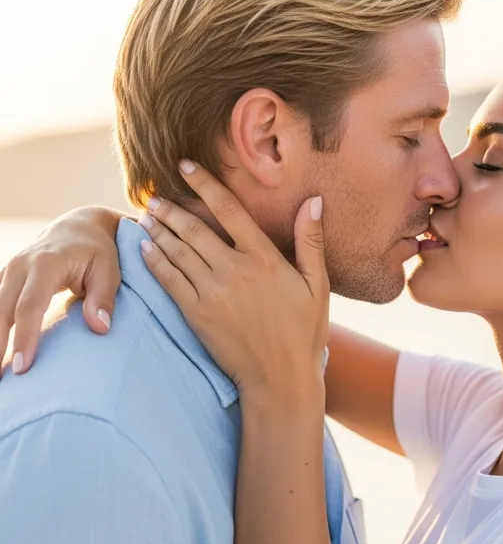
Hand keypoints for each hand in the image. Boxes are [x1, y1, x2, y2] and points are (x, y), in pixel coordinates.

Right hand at [0, 206, 123, 375]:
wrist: (81, 226)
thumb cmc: (99, 251)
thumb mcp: (110, 270)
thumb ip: (103, 297)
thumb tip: (100, 328)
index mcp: (45, 263)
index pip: (29, 306)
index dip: (25, 337)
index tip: (23, 368)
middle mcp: (19, 266)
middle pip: (0, 311)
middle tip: (2, 381)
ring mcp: (7, 271)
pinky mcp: (4, 279)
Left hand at [139, 161, 329, 399]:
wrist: (280, 378)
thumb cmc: (304, 331)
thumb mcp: (317, 285)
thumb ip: (311, 241)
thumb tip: (314, 201)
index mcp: (264, 258)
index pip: (229, 210)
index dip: (204, 184)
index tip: (185, 166)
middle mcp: (234, 270)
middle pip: (194, 228)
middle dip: (171, 208)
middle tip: (154, 194)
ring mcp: (212, 292)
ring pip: (177, 251)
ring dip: (158, 229)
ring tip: (145, 214)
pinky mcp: (197, 314)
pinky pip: (169, 280)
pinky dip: (154, 261)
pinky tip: (144, 248)